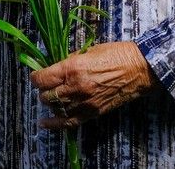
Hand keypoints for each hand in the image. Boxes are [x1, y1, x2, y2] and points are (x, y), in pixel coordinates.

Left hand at [30, 42, 155, 128]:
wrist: (139, 69)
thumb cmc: (115, 54)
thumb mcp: (88, 51)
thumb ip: (70, 61)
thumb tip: (55, 68)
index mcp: (73, 68)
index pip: (42, 79)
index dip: (36, 78)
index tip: (37, 76)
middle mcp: (76, 87)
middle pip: (46, 95)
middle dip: (43, 90)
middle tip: (48, 84)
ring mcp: (84, 102)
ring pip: (56, 108)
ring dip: (51, 102)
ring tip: (52, 96)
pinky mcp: (93, 112)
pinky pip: (69, 122)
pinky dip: (55, 124)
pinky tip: (44, 123)